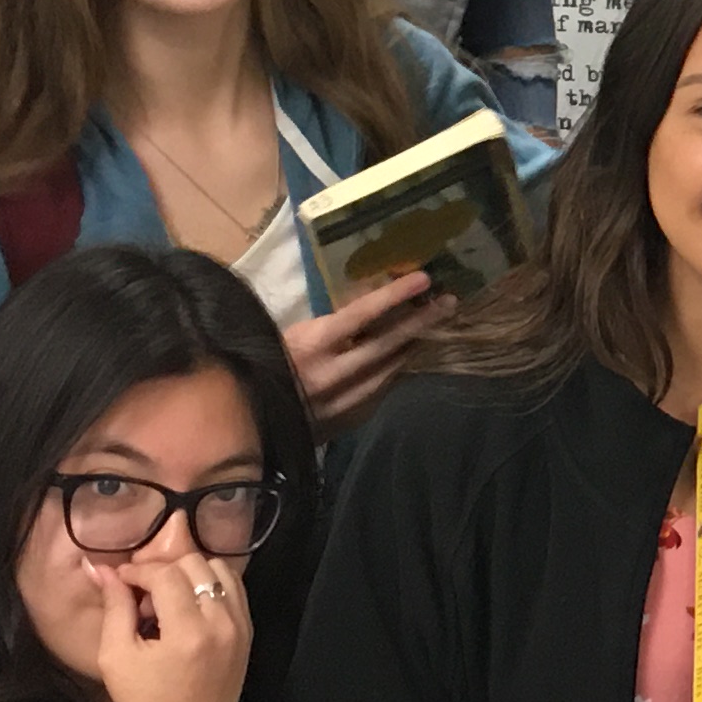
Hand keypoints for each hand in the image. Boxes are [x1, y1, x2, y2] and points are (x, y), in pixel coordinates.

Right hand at [81, 543, 248, 701]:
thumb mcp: (116, 658)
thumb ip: (114, 608)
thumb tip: (104, 569)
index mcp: (189, 632)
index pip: (166, 574)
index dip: (139, 571)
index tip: (121, 580)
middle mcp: (222, 623)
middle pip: (195, 564)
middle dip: (164, 571)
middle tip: (143, 595)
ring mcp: (241, 627)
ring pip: (220, 569)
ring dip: (190, 574)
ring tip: (167, 601)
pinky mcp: (249, 633)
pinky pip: (234, 589)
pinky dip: (211, 586)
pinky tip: (188, 608)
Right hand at [281, 269, 451, 436]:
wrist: (252, 422)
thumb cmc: (269, 366)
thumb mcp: (293, 336)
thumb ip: (333, 324)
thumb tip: (374, 304)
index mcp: (313, 346)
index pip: (362, 315)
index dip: (394, 296)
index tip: (424, 279)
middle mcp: (334, 374)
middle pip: (388, 344)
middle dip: (421, 322)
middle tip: (449, 303)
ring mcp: (346, 401)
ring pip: (392, 369)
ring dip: (414, 346)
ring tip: (436, 326)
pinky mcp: (353, 419)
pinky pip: (384, 389)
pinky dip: (397, 370)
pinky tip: (409, 356)